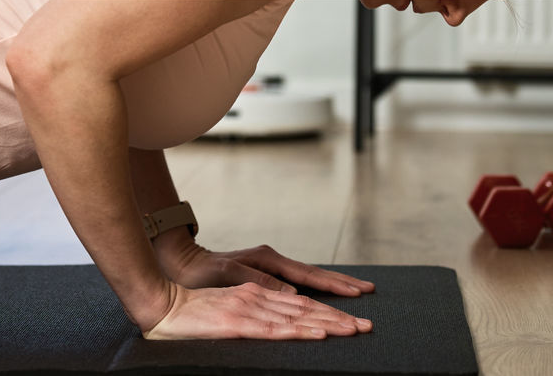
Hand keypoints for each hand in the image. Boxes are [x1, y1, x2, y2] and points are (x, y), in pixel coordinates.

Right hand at [143, 281, 371, 340]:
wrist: (162, 304)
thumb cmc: (193, 310)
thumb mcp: (231, 307)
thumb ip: (257, 309)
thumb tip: (285, 317)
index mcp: (258, 291)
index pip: (301, 302)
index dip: (330, 310)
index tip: (354, 319)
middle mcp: (258, 295)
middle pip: (307, 308)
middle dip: (339, 317)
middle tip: (368, 326)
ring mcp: (249, 307)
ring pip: (297, 317)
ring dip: (328, 325)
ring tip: (353, 331)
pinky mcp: (237, 322)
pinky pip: (274, 329)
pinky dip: (299, 332)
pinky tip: (317, 334)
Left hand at [154, 231, 374, 297]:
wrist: (184, 262)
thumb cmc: (202, 272)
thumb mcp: (228, 275)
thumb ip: (259, 281)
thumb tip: (292, 292)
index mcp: (269, 260)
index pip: (309, 276)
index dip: (333, 286)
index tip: (356, 292)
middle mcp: (274, 261)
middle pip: (316, 274)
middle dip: (343, 284)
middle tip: (369, 291)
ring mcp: (272, 267)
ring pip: (309, 277)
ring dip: (333, 285)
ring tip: (357, 291)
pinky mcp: (267, 274)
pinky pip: (299, 281)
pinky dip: (317, 286)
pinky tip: (326, 293)